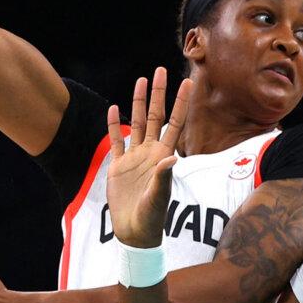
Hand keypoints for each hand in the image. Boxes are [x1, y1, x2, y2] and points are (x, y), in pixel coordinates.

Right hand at [106, 67, 191, 247]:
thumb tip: (171, 157)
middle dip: (158, 93)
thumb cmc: (152, 217)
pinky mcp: (118, 166)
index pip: (175, 123)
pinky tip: (114, 108)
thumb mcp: (159, 197)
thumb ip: (164, 177)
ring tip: (140, 81)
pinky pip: (116, 140)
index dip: (181, 103)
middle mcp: (150, 152)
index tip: (188, 82)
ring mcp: (134, 157)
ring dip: (138, 102)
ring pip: (137, 123)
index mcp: (163, 155)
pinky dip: (114, 124)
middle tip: (159, 70)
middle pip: (155, 116)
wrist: (134, 232)